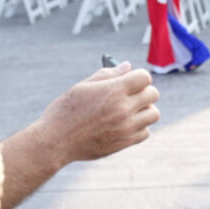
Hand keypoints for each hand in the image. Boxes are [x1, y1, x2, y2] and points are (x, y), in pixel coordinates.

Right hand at [38, 62, 160, 163]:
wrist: (55, 142)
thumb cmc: (65, 111)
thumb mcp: (83, 87)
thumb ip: (108, 75)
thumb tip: (127, 66)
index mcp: (113, 91)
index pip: (145, 77)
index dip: (138, 77)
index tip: (130, 81)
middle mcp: (123, 108)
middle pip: (153, 94)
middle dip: (144, 92)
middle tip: (129, 95)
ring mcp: (126, 127)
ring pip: (154, 114)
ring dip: (145, 110)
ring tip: (128, 110)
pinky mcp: (125, 142)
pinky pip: (146, 132)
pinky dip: (139, 127)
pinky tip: (124, 125)